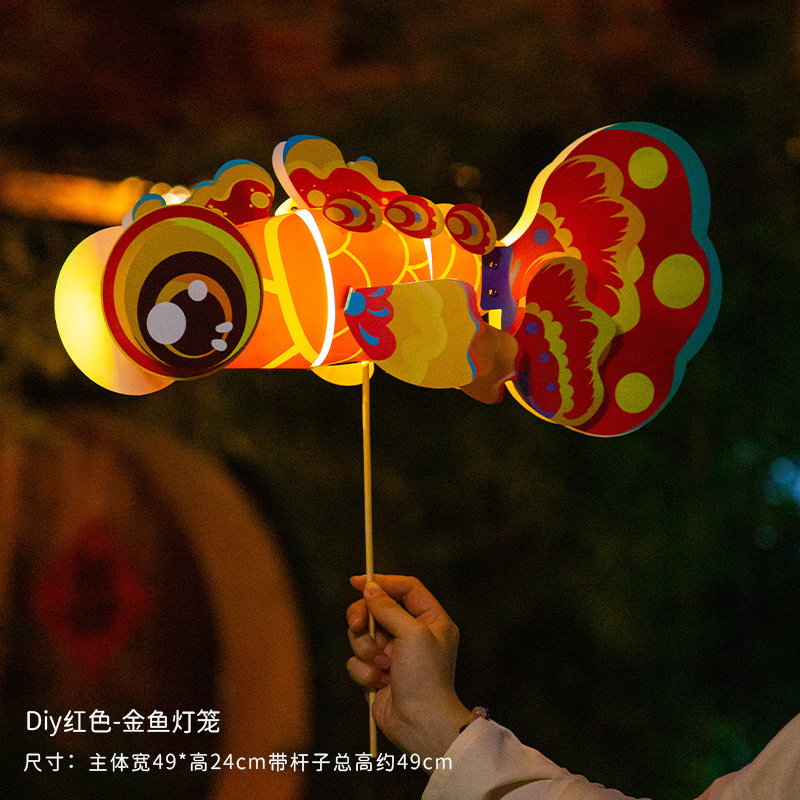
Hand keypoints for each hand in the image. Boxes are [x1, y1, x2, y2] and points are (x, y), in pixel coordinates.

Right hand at [346, 574, 475, 765]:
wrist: (420, 724)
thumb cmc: (425, 677)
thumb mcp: (412, 633)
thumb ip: (388, 608)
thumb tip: (369, 589)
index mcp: (431, 620)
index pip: (406, 589)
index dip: (382, 582)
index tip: (357, 581)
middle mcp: (413, 634)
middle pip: (377, 609)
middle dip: (364, 618)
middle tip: (357, 625)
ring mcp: (394, 654)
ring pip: (363, 635)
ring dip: (366, 650)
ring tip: (381, 666)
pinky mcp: (378, 673)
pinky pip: (357, 660)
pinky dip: (364, 671)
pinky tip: (379, 684)